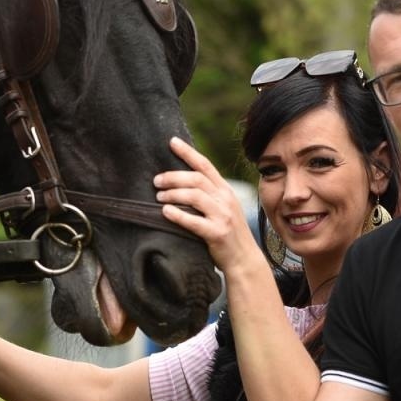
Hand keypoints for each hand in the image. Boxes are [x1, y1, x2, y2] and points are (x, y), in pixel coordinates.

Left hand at [154, 136, 263, 276]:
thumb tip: (181, 182)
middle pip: (196, 179)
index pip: (205, 165)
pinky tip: (165, 211)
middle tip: (156, 181)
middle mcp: (225, 199)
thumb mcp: (222, 208)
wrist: (244, 259)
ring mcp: (222, 216)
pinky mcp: (217, 233)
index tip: (171, 142)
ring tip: (158, 196)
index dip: (188, 152)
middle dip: (173, 177)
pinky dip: (178, 215)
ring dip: (173, 194)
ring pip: (195, 196)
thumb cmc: (227, 233)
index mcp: (225, 190)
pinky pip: (194, 221)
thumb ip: (208, 195)